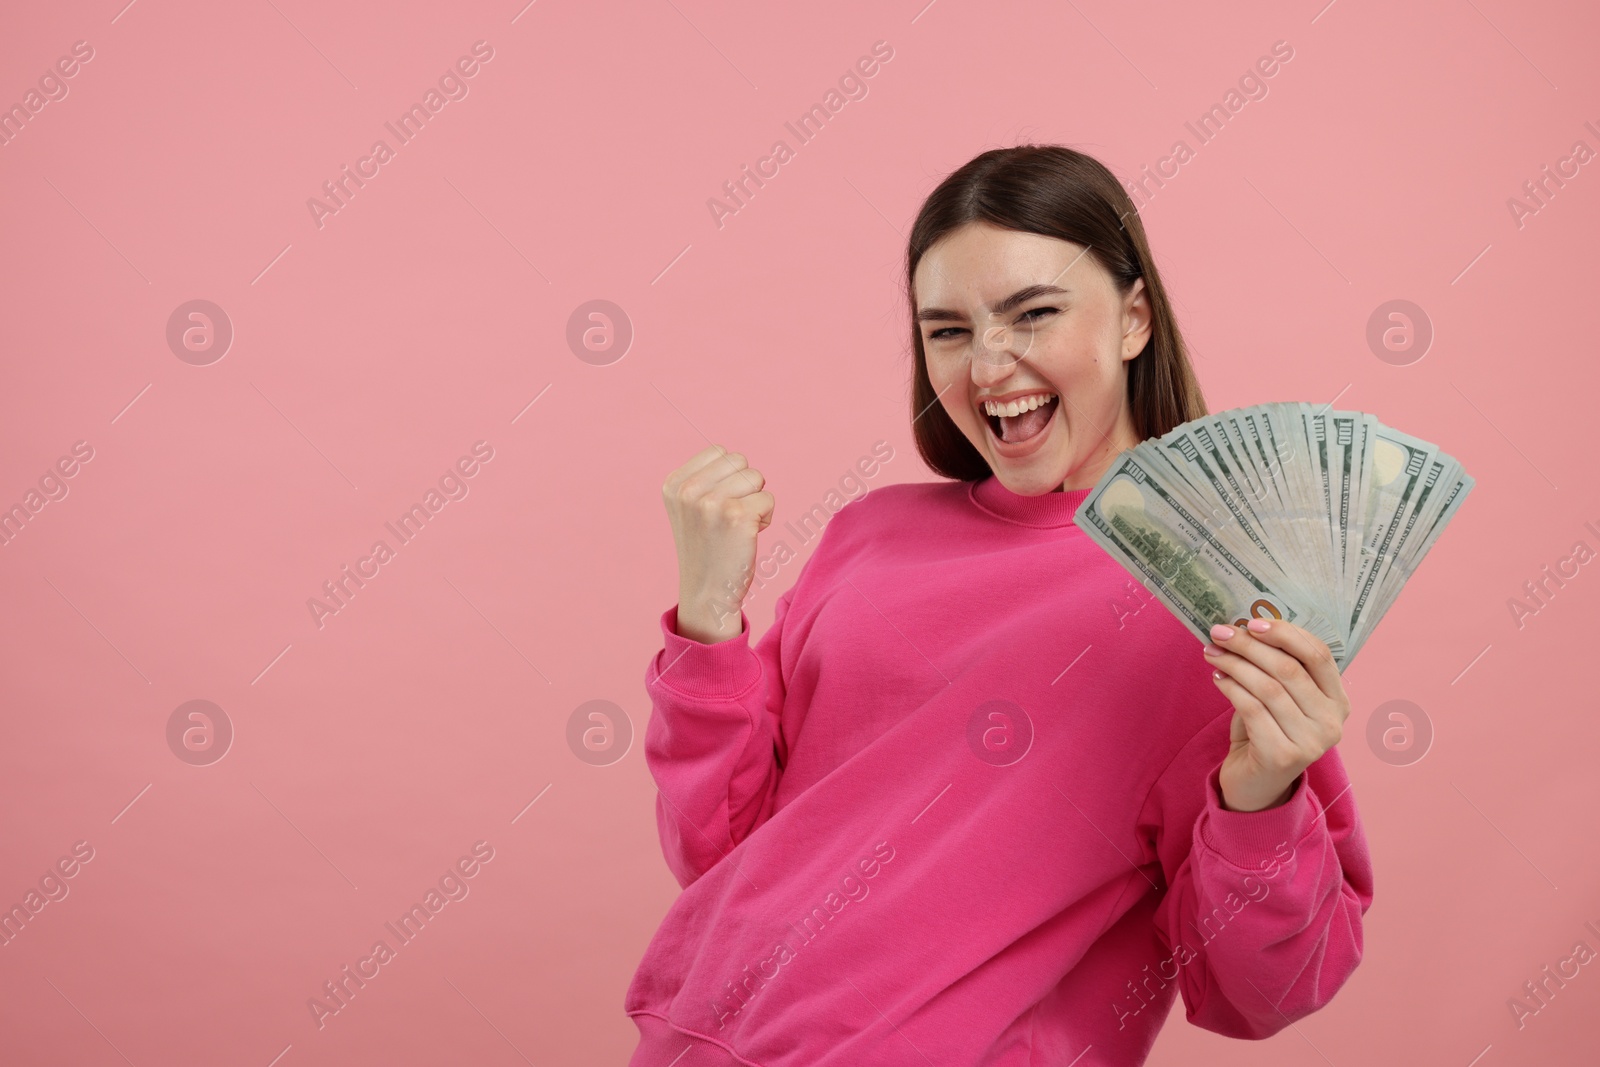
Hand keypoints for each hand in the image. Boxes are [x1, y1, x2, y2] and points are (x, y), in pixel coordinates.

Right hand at [661, 445, 774, 644]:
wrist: (707, 594)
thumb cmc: (707, 549)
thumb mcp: (689, 508)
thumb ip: (704, 479)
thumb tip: (735, 459)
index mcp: (673, 484)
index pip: (719, 451)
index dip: (728, 476)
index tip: (717, 506)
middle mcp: (688, 491)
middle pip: (739, 461)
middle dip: (744, 486)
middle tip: (730, 518)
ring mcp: (711, 502)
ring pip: (756, 477)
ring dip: (756, 501)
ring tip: (738, 527)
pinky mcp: (737, 516)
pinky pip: (768, 499)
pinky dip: (766, 518)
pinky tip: (748, 537)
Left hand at [1203, 618, 1349, 812]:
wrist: (1256, 785)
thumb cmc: (1267, 732)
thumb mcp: (1280, 698)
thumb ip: (1277, 668)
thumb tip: (1245, 628)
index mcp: (1339, 701)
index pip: (1319, 655)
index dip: (1286, 634)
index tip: (1252, 622)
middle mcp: (1332, 723)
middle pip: (1289, 668)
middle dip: (1250, 645)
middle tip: (1220, 632)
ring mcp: (1311, 742)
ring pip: (1268, 687)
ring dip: (1234, 664)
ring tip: (1212, 652)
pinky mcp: (1283, 756)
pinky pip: (1251, 709)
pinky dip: (1230, 688)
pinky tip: (1217, 677)